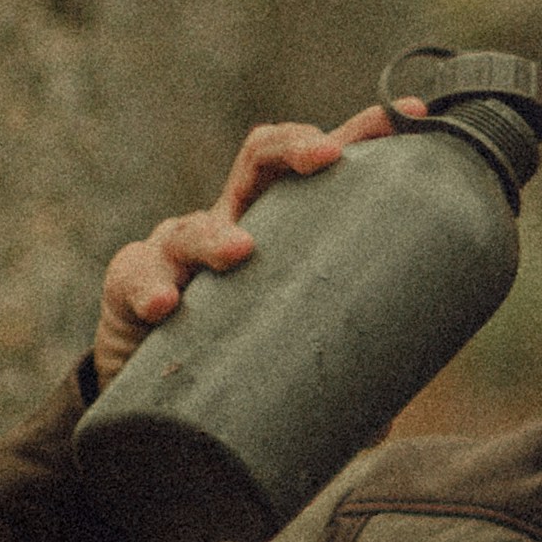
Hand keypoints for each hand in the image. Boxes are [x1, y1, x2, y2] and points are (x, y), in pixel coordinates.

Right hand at [94, 98, 424, 382]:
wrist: (148, 409)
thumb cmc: (235, 366)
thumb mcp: (289, 365)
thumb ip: (333, 387)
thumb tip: (381, 424)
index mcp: (281, 230)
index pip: (320, 166)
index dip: (362, 135)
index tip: (412, 118)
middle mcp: (229, 224)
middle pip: (259, 159)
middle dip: (293, 146)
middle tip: (325, 158)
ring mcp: (175, 251)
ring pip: (193, 225)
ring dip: (217, 235)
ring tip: (239, 253)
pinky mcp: (129, 285)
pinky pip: (134, 276)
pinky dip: (150, 288)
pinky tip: (165, 309)